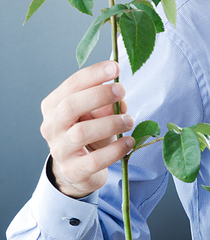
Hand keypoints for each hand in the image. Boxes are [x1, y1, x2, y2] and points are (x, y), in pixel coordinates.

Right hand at [40, 61, 134, 197]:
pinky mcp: (73, 171)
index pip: (71, 85)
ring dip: (110, 123)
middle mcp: (51, 126)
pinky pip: (95, 160)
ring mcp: (59, 150)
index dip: (94, 74)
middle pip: (70, 105)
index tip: (115, 67)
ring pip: (81, 133)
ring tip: (129, 120)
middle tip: (121, 90)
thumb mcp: (97, 115)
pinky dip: (115, 150)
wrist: (77, 170)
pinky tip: (129, 142)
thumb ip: (106, 104)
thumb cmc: (88, 133)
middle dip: (98, 95)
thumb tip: (120, 100)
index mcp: (53, 106)